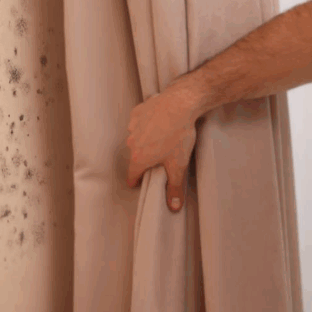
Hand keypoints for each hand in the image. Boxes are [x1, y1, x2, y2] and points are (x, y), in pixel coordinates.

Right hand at [125, 88, 198, 211]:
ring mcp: (133, 126)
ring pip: (137, 138)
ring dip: (146, 140)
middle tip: (160, 156)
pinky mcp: (138, 112)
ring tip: (162, 137)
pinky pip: (139, 122)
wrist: (180, 103)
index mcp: (138, 158)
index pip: (132, 175)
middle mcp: (131, 142)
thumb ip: (174, 187)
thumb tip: (174, 207)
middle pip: (135, 156)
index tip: (140, 182)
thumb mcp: (178, 165)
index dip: (137, 181)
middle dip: (145, 158)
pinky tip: (159, 122)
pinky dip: (147, 124)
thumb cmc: (178, 135)